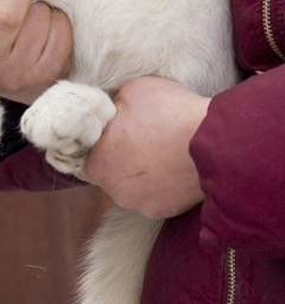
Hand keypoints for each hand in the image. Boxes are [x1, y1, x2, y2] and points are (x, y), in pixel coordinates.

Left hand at [84, 77, 209, 217]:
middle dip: (123, 158)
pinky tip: (175, 168)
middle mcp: (113, 190)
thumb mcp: (131, 91)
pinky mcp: (164, 212)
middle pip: (111, 172)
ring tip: (163, 153)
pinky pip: (157, 197)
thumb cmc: (169, 113)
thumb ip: (113, 105)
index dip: (103, 141)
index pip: (89, 154)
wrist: (215, 142)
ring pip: (133, 187)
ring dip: (143, 174)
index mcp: (98, 162)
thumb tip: (112, 110)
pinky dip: (163, 186)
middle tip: (144, 139)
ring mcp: (140, 205)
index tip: (118, 131)